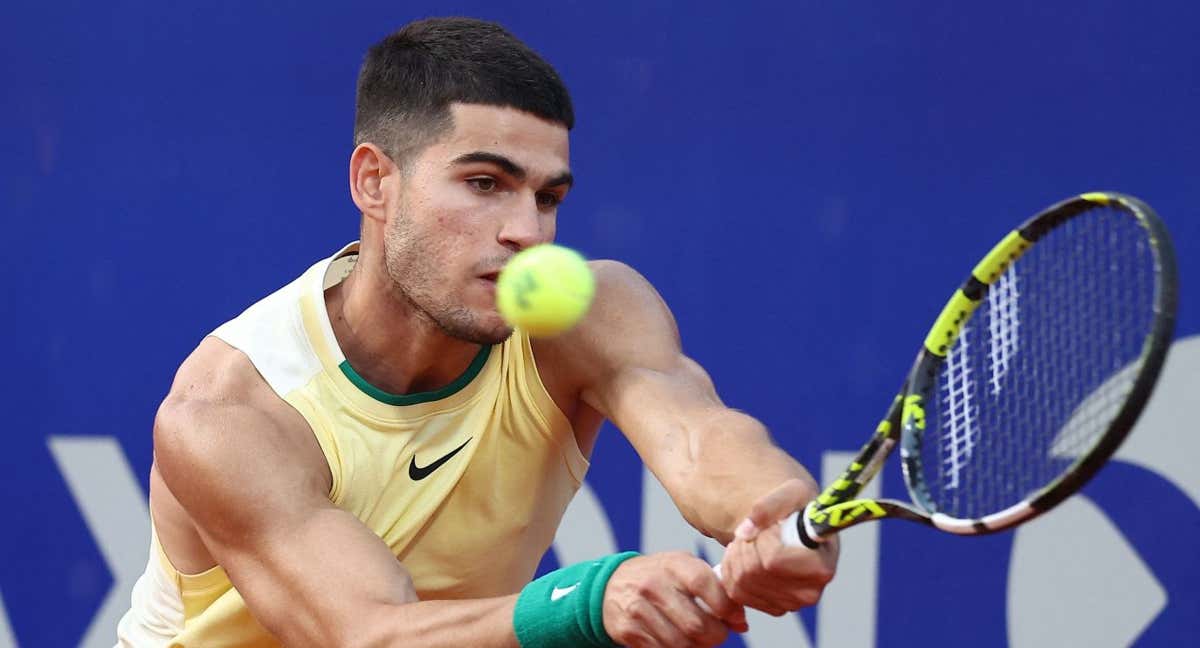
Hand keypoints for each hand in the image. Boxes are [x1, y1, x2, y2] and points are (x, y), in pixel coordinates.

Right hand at [602, 552, 747, 647]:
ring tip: (700, 638)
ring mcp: (638, 609)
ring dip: (698, 647)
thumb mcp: (683, 567)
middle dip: (716, 636)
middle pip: (696, 624)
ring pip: (681, 643)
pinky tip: (679, 640)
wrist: (612, 584)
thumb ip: (714, 587)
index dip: (726, 607)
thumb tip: (740, 621)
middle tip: (719, 633)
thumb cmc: (659, 576)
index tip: (736, 618)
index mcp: (673, 564)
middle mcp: (653, 584)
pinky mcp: (628, 630)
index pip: (704, 585)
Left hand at [719, 479, 838, 614]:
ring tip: (752, 540)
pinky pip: (735, 592)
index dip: (764, 538)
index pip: (773, 559)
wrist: (798, 528)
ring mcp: (790, 604)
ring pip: (741, 581)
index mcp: (821, 566)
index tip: (774, 525)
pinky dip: (731, 570)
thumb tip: (744, 532)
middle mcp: (809, 592)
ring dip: (737, 554)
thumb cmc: (800, 509)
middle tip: (758, 531)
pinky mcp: (773, 608)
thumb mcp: (792, 492)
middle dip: (748, 544)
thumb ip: (768, 506)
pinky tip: (744, 555)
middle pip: (753, 570)